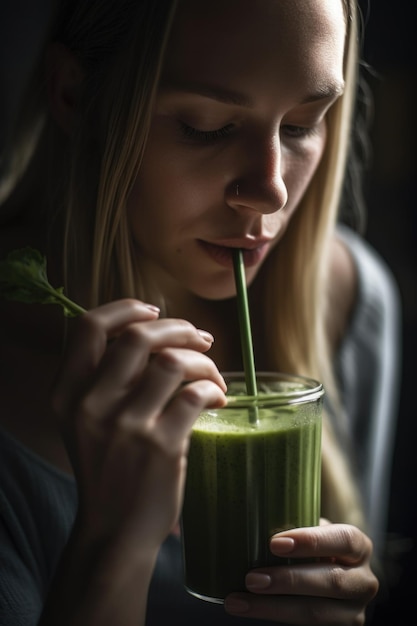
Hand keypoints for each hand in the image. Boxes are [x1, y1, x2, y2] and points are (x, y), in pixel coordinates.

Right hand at [52, 299, 226, 550]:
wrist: (114, 530)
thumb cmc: (107, 469)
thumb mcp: (86, 422)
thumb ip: (106, 379)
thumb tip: (155, 333)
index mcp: (68, 393)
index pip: (89, 327)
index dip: (127, 309)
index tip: (155, 311)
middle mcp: (90, 404)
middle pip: (139, 336)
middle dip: (180, 328)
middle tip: (202, 339)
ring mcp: (125, 426)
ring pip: (173, 361)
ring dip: (204, 361)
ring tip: (214, 375)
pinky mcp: (161, 446)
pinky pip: (195, 394)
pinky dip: (214, 389)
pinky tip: (218, 400)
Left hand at [224, 520, 378, 624]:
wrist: (327, 585)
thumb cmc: (313, 551)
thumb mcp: (313, 535)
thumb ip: (296, 527)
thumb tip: (253, 519)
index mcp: (359, 547)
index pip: (344, 540)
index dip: (312, 541)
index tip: (274, 543)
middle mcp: (364, 581)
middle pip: (331, 582)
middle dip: (288, 580)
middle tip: (251, 578)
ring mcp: (354, 613)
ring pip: (317, 613)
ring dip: (274, 607)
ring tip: (239, 600)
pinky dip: (274, 620)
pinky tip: (248, 610)